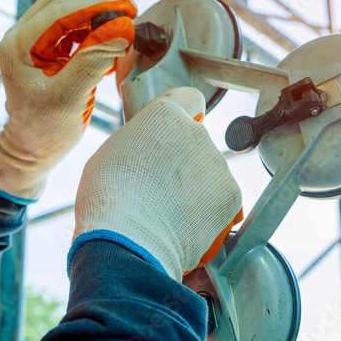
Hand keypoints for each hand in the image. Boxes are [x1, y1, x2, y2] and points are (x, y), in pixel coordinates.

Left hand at [0, 0, 136, 199]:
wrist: (31, 149)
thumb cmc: (46, 131)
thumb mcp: (70, 99)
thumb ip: (93, 61)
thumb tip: (122, 28)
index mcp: (17, 46)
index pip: (59, 9)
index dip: (97, 5)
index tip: (129, 12)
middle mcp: (20, 36)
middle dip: (97, 5)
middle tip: (129, 20)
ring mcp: (31, 38)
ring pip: (67, 6)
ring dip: (97, 14)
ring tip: (121, 32)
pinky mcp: (45, 45)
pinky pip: (71, 22)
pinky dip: (93, 26)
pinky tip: (110, 41)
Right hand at [72, 88, 242, 280]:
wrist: (128, 241)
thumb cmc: (108, 198)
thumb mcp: (111, 152)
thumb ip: (138, 142)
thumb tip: (146, 150)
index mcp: (166, 113)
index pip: (188, 99)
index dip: (181, 116)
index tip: (174, 132)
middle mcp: (198, 132)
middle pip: (196, 141)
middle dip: (184, 160)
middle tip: (160, 186)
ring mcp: (218, 164)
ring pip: (209, 172)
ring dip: (196, 187)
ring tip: (168, 211)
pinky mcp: (232, 195)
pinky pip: (221, 199)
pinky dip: (208, 211)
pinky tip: (184, 224)